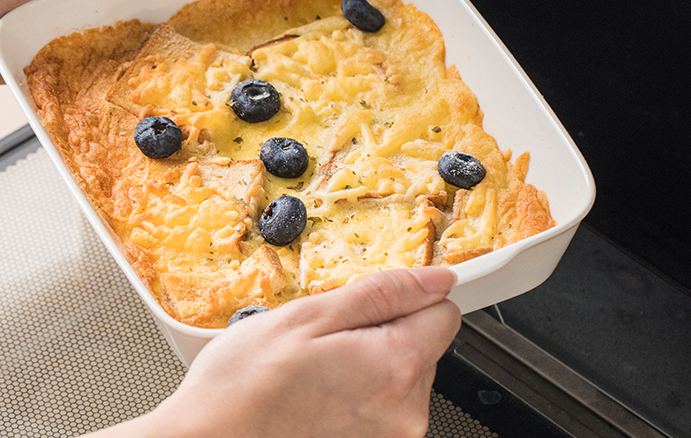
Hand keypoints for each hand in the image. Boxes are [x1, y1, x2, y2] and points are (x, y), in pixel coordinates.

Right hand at [149, 267, 460, 437]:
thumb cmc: (245, 386)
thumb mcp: (309, 316)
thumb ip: (382, 293)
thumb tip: (436, 279)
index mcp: (396, 367)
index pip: (444, 313)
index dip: (411, 297)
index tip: (382, 298)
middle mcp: (406, 413)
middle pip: (422, 346)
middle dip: (383, 332)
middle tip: (328, 337)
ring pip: (399, 377)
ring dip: (367, 364)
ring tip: (316, 369)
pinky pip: (381, 407)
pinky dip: (357, 395)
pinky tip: (318, 395)